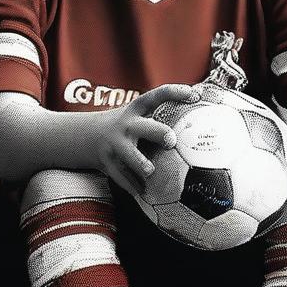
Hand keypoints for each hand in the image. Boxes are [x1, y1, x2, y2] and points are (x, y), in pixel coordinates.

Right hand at [92, 83, 201, 198]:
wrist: (86, 136)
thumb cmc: (125, 126)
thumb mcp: (137, 114)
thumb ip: (161, 113)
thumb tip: (199, 101)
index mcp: (136, 110)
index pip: (157, 96)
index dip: (175, 93)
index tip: (194, 95)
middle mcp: (126, 126)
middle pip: (143, 127)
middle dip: (158, 133)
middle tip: (171, 140)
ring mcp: (115, 146)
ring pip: (130, 156)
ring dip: (141, 163)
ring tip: (150, 171)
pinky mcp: (108, 164)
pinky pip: (122, 178)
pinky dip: (134, 187)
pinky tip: (146, 193)